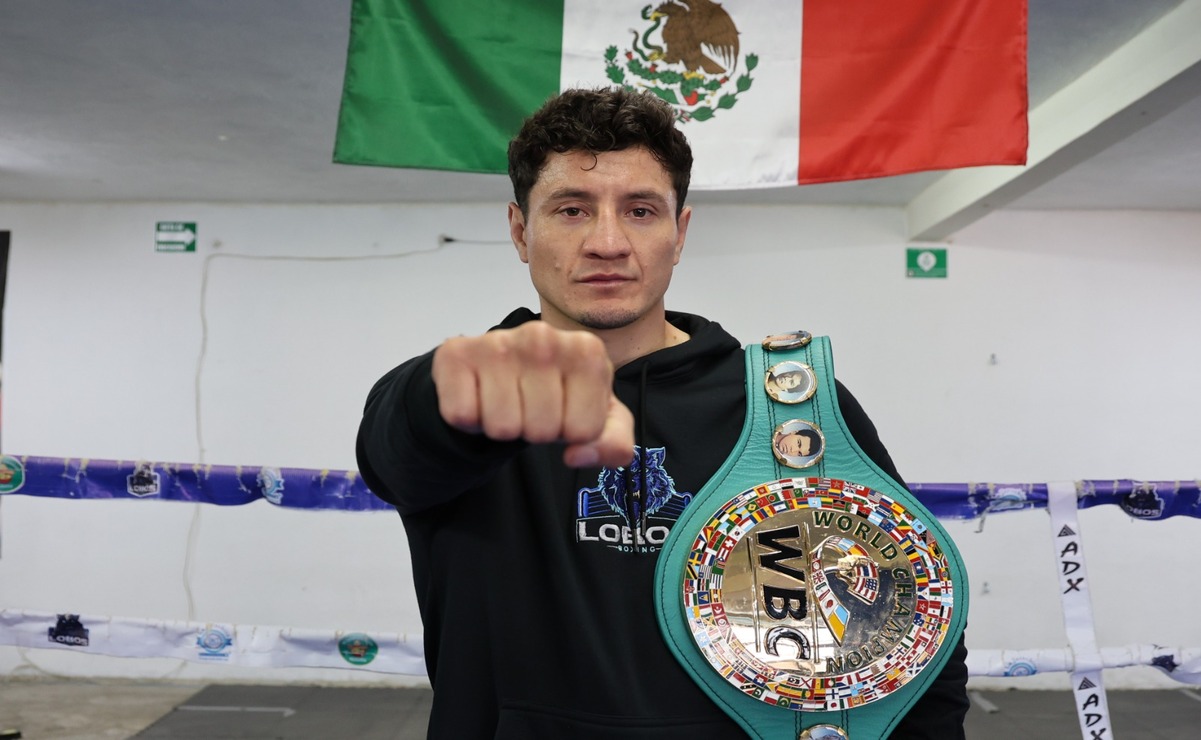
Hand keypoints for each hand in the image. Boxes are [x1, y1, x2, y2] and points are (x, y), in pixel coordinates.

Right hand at [431, 322, 633, 467]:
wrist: (500, 369)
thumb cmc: (557, 393)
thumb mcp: (598, 419)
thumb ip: (613, 444)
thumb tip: (577, 455)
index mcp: (587, 351)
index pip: (585, 431)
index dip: (571, 432)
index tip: (563, 410)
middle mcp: (543, 337)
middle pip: (542, 431)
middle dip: (536, 430)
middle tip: (530, 407)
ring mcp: (498, 341)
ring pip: (502, 428)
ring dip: (502, 426)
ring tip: (507, 402)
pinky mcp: (457, 353)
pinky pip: (462, 417)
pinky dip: (469, 420)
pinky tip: (480, 396)